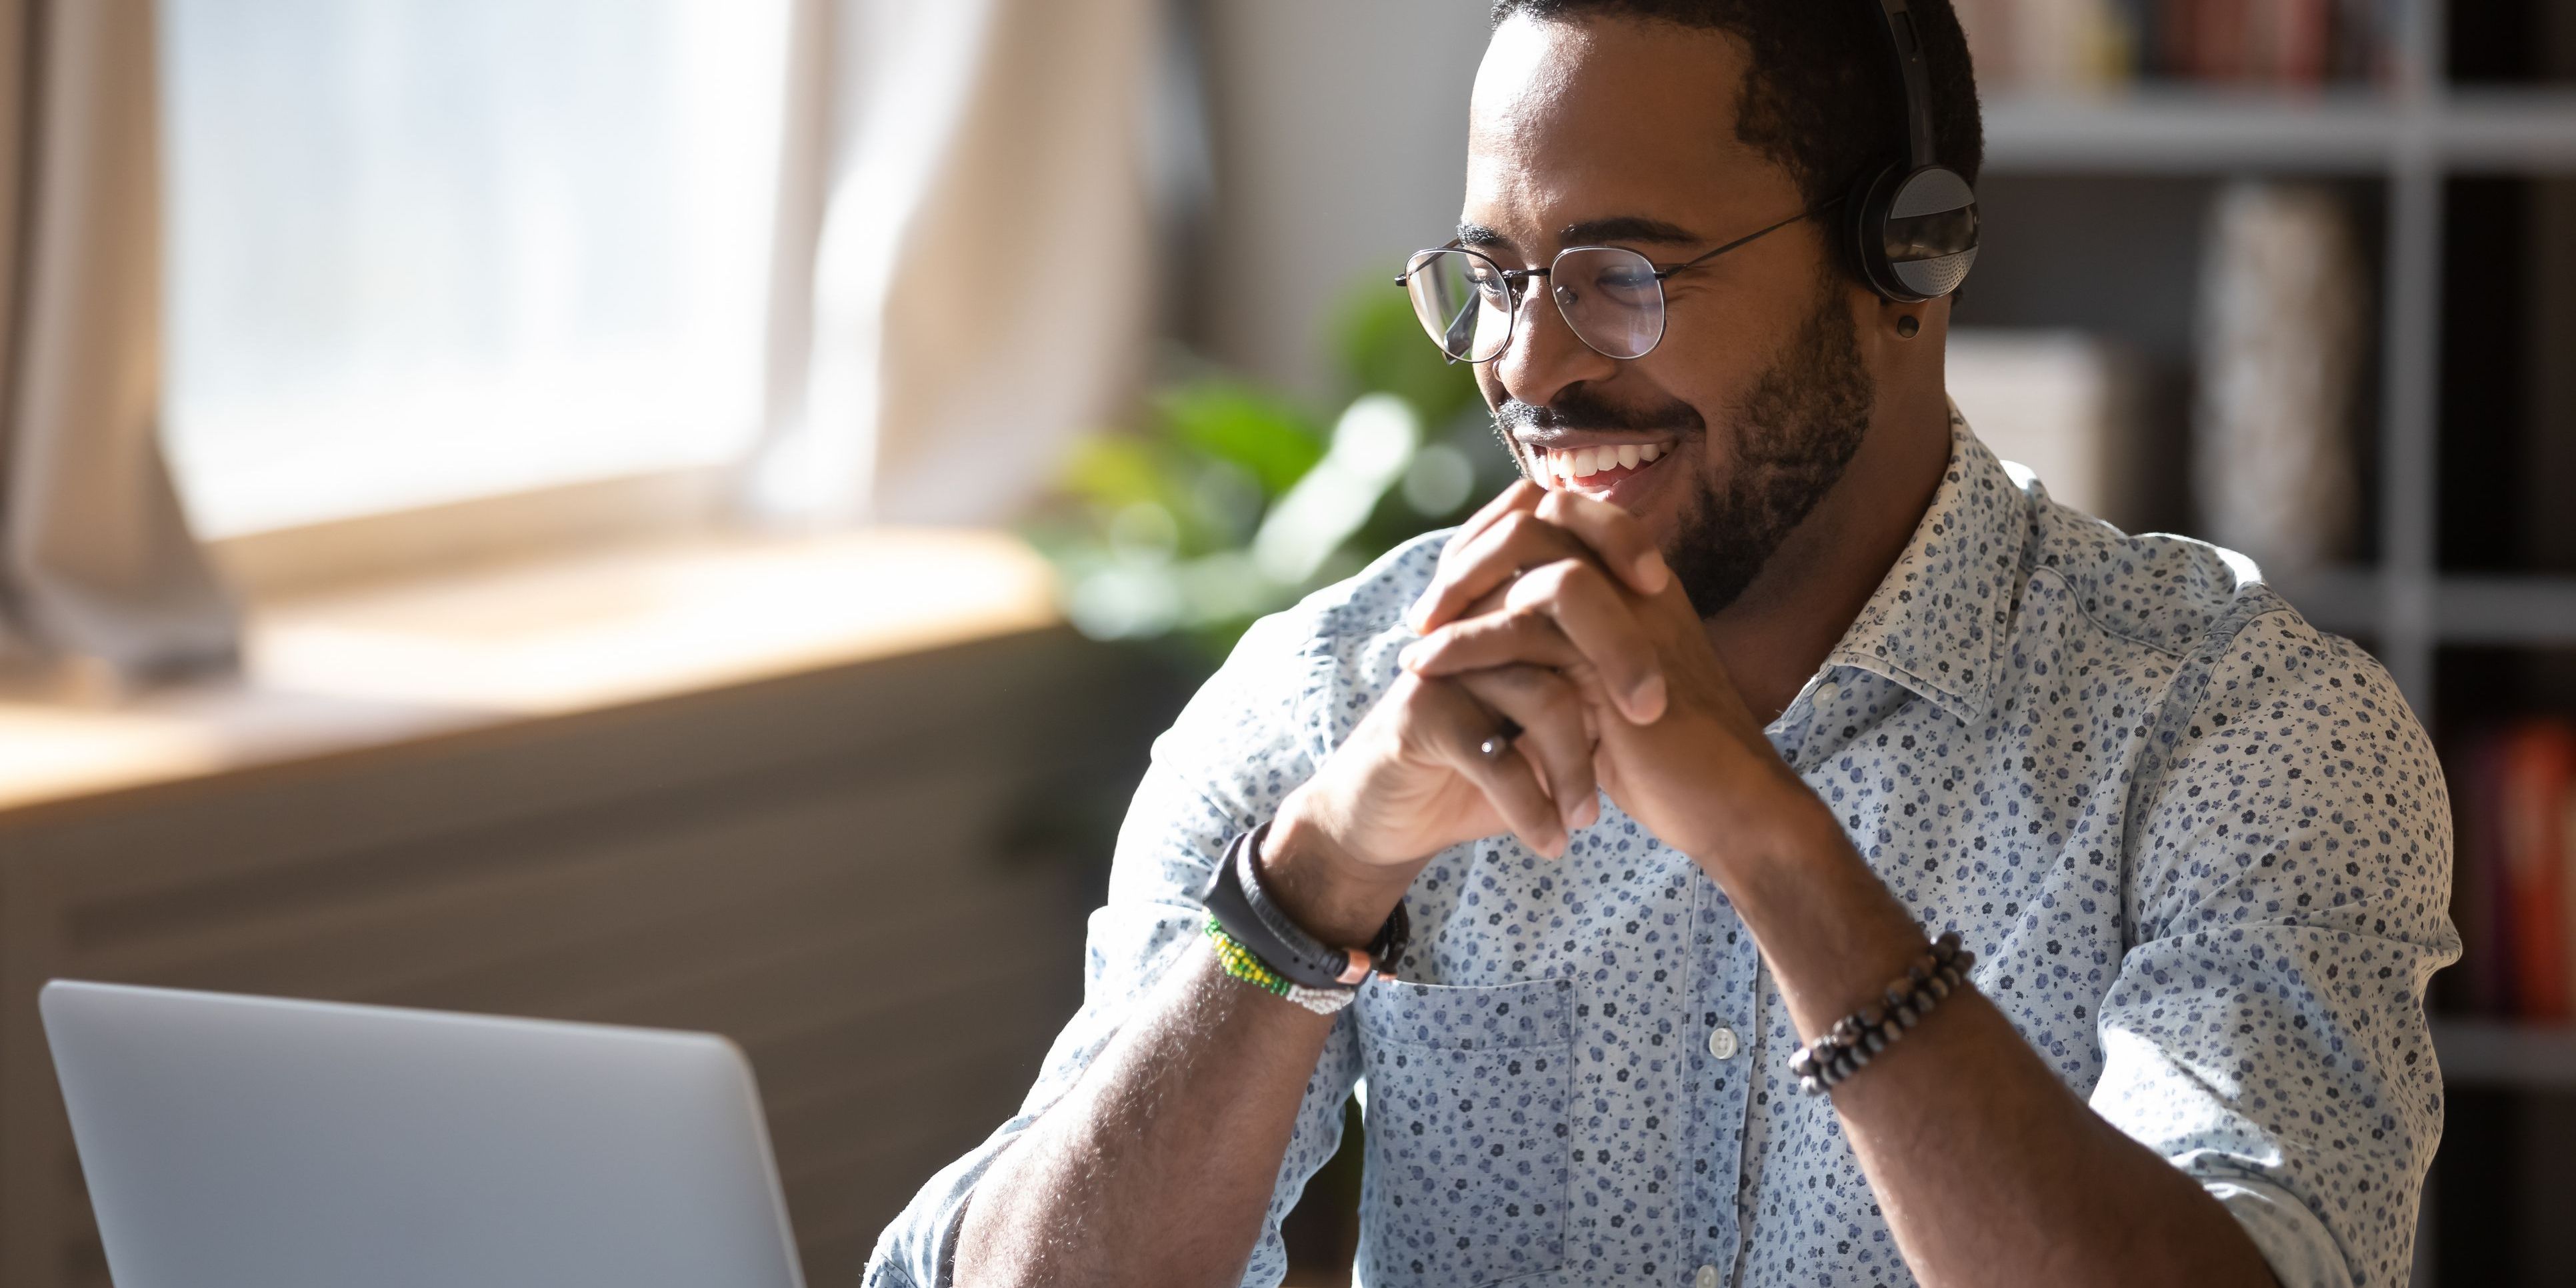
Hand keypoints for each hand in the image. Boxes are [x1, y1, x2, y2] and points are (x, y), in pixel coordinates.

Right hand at [1259, 486, 1668, 943]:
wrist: (1394, 816)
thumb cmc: (1485, 760)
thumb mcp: (1545, 715)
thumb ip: (1590, 672)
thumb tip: (1680, 654)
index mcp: (1504, 601)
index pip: (1563, 531)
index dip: (1617, 539)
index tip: (1664, 590)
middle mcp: (1473, 619)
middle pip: (1560, 597)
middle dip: (1620, 656)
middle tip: (1651, 714)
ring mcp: (1444, 664)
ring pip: (1540, 693)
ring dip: (1576, 765)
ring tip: (1590, 818)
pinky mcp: (1419, 716)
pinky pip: (1496, 756)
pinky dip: (1532, 807)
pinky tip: (1552, 842)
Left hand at [1399, 486, 1818, 866]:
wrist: (1728, 808)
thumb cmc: (1669, 760)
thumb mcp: (1608, 690)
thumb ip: (1570, 649)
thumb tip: (1504, 631)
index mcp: (1641, 580)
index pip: (1561, 514)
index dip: (1498, 536)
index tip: (1452, 586)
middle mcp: (1638, 582)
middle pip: (1540, 515)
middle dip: (1470, 554)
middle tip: (1425, 610)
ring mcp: (1631, 612)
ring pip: (1528, 559)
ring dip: (1458, 592)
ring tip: (1415, 640)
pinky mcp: (1615, 658)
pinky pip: (1523, 625)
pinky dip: (1464, 643)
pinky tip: (1425, 668)